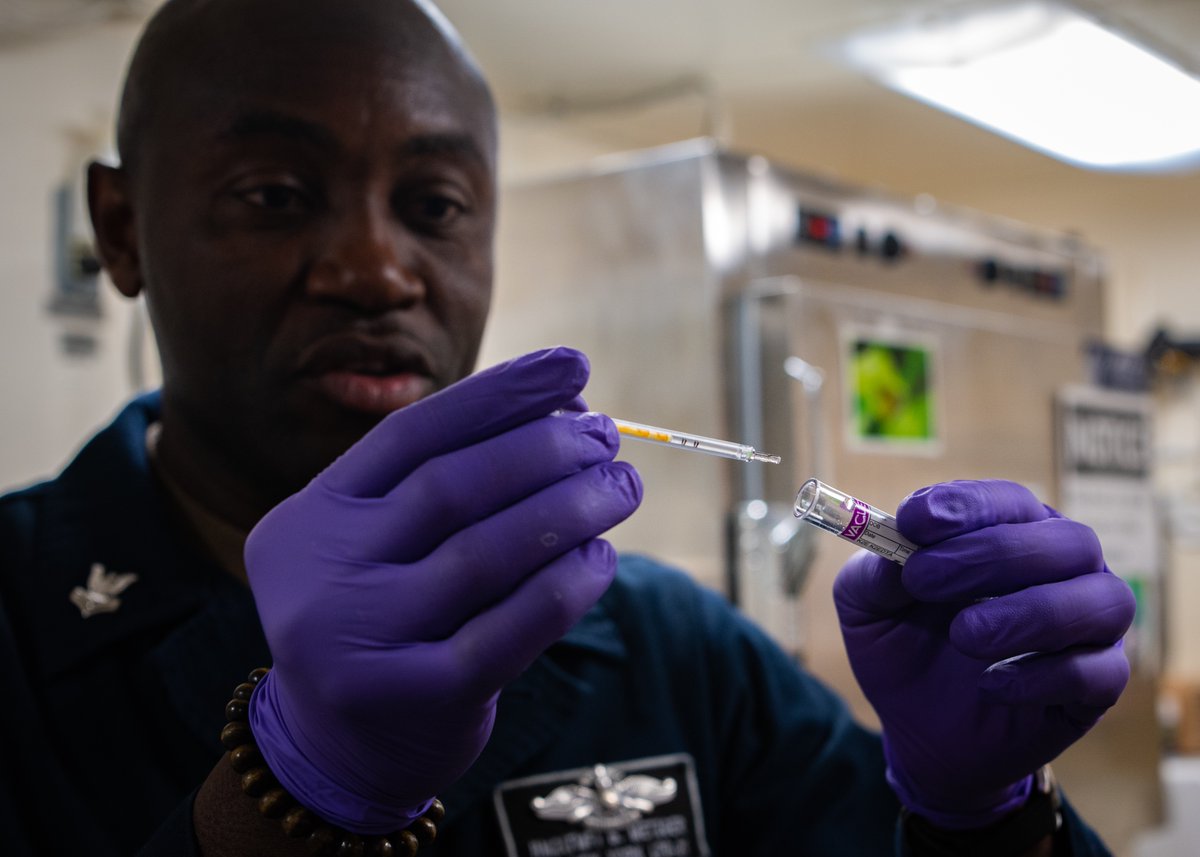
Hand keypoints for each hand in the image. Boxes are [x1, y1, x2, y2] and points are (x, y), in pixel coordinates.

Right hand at [243, 347, 641, 832]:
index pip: (415, 432)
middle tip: (606, 437)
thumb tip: (565, 408)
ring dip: (570, 509)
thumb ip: (445, 481)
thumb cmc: (382, 617)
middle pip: (452, 487)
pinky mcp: (417, 698)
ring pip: (486, 554)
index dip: (502, 392)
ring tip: (622, 486)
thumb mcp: (379, 542)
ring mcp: (363, 639)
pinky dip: (566, 587)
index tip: (576, 366)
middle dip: (544, 450)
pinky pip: (511, 630)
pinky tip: (602, 559)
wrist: (335, 748)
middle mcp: (326, 571)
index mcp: (315, 514)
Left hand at [834, 480, 1134, 828]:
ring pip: (1101, 599)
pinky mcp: (1097, 686)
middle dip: (990, 555)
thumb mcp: (866, 607)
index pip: (1008, 501)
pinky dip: (1042, 676)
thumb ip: (874, 573)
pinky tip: (991, 684)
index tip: (912, 522)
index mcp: (1010, 532)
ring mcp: (1090, 626)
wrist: (919, 728)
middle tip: (924, 580)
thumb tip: (897, 552)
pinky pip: (1098, 672)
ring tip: (964, 636)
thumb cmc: (902, 645)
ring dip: (1026, 613)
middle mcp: (1064, 568)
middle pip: (1066, 541)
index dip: (965, 506)